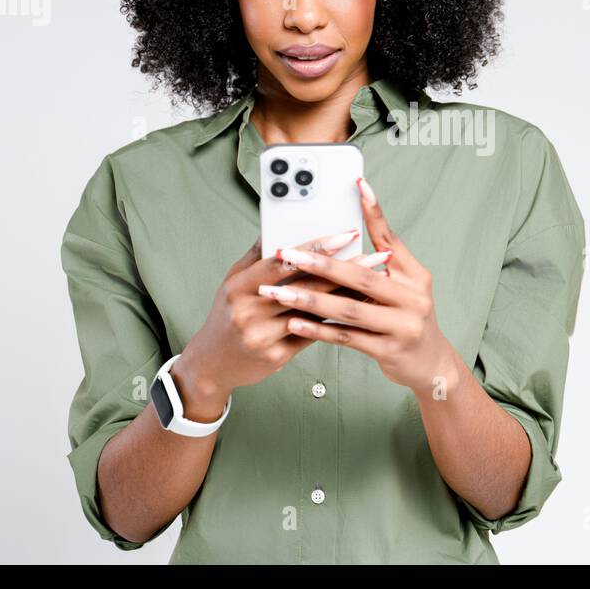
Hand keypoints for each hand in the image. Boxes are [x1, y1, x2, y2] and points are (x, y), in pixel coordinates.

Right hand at [176, 228, 386, 415]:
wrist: (212, 364)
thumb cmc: (227, 316)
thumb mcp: (233, 282)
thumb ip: (257, 255)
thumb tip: (275, 224)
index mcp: (240, 286)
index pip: (282, 262)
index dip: (315, 248)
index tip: (345, 236)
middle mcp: (250, 311)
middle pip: (306, 285)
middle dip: (346, 268)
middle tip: (377, 256)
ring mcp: (264, 336)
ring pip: (314, 311)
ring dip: (349, 295)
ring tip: (376, 282)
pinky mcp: (277, 356)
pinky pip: (313, 334)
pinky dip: (337, 320)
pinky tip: (359, 309)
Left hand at [257, 176, 458, 395]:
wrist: (431, 363)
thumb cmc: (407, 318)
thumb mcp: (405, 286)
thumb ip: (381, 264)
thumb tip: (348, 234)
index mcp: (414, 275)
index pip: (390, 238)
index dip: (375, 213)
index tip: (358, 187)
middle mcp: (413, 297)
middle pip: (362, 276)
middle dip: (321, 264)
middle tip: (288, 254)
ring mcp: (403, 325)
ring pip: (350, 309)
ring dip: (310, 300)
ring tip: (279, 293)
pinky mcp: (389, 350)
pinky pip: (347, 337)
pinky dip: (319, 330)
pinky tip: (295, 322)